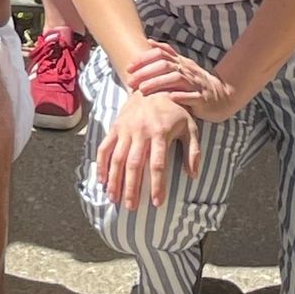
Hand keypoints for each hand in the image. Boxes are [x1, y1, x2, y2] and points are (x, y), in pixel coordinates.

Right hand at [96, 91, 201, 209]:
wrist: (152, 85)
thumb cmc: (175, 110)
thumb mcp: (190, 127)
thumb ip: (193, 151)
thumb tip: (193, 176)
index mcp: (160, 133)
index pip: (157, 164)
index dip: (156, 185)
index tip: (156, 203)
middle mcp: (140, 132)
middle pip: (134, 164)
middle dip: (131, 188)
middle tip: (132, 208)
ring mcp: (125, 129)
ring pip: (117, 158)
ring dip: (115, 180)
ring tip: (114, 199)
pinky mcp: (115, 127)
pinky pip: (105, 147)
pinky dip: (101, 164)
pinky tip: (101, 180)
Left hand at [126, 43, 237, 121]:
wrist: (222, 95)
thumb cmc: (196, 81)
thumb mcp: (183, 65)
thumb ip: (167, 54)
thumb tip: (149, 41)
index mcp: (181, 62)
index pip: (160, 55)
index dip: (144, 59)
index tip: (128, 67)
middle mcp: (187, 70)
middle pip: (165, 66)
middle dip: (146, 72)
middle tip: (130, 81)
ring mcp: (196, 83)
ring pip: (176, 79)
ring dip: (158, 83)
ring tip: (142, 89)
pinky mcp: (202, 98)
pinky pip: (192, 96)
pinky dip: (181, 96)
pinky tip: (170, 98)